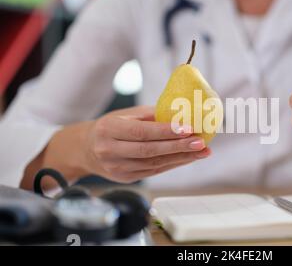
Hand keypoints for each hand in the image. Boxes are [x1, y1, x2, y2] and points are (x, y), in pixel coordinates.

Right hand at [83, 106, 209, 182]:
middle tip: (200, 142)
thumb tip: (181, 115)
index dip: (166, 131)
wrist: (87, 149)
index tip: (188, 128)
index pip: (141, 132)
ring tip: (201, 151)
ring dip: (181, 158)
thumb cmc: (111, 127)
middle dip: (179, 147)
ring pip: (154, 163)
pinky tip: (188, 158)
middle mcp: (110, 150)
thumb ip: (151, 115)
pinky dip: (173, 164)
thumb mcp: (125, 115)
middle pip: (149, 150)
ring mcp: (117, 168)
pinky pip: (154, 171)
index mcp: (108, 129)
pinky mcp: (126, 178)